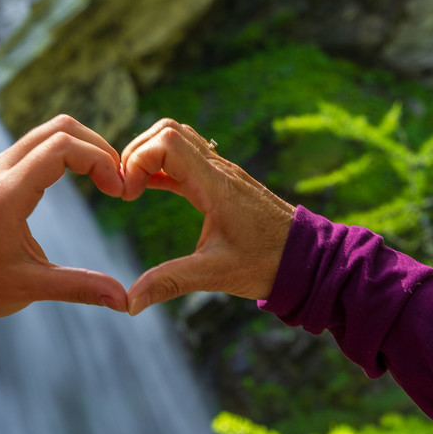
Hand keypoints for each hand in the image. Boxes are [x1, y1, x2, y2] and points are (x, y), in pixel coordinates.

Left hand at [0, 116, 130, 325]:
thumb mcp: (29, 288)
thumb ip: (79, 288)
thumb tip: (125, 302)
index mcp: (7, 195)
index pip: (62, 147)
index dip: (100, 161)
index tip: (118, 192)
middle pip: (60, 128)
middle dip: (98, 148)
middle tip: (118, 183)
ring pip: (50, 131)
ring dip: (84, 147)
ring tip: (107, 180)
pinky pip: (38, 144)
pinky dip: (68, 152)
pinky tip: (84, 179)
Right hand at [119, 118, 295, 315]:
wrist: (307, 259)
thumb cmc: (267, 264)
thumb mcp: (215, 275)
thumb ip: (169, 283)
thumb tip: (129, 302)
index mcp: (215, 185)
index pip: (167, 143)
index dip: (138, 160)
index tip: (129, 195)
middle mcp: (219, 171)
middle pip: (168, 131)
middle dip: (137, 152)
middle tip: (125, 188)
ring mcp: (222, 173)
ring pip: (178, 139)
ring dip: (150, 155)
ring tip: (134, 188)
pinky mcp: (224, 183)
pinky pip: (187, 159)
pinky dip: (163, 166)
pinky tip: (149, 187)